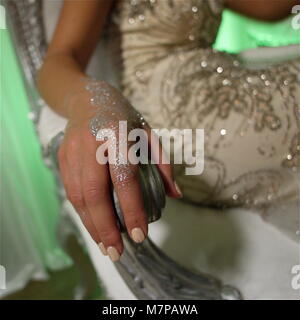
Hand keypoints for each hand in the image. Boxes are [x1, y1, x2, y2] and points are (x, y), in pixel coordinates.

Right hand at [58, 79, 181, 261]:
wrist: (85, 98)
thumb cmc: (123, 116)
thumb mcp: (148, 133)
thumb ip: (162, 163)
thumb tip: (176, 195)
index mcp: (118, 135)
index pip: (124, 178)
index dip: (131, 208)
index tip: (139, 235)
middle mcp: (92, 144)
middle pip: (95, 193)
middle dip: (105, 226)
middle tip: (117, 252)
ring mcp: (73, 151)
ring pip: (78, 196)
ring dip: (91, 225)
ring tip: (105, 247)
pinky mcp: (62, 157)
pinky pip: (70, 191)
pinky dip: (82, 213)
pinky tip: (93, 226)